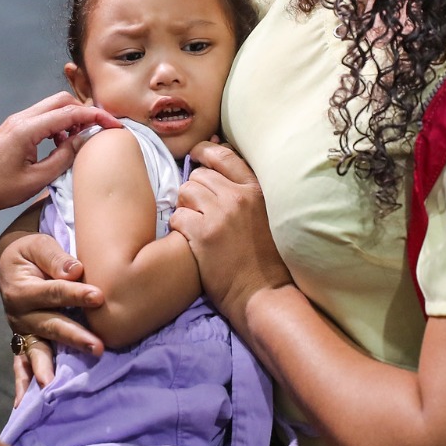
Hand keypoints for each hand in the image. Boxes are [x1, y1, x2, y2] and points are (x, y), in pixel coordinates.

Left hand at [0, 93, 119, 218]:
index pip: (70, 112)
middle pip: (62, 101)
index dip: (97, 117)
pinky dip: (57, 126)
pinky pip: (41, 118)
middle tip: (99, 131)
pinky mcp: (13, 129)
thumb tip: (83, 141)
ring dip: (70, 119)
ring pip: (52, 108)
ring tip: (78, 142)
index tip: (116, 126)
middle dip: (85, 112)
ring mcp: (16, 122)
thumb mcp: (35, 180)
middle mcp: (22, 119)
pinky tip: (59, 146)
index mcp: (27, 129)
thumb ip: (63, 157)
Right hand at [0, 232, 106, 404]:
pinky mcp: (24, 342)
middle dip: (73, 337)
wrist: (12, 263)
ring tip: (55, 386)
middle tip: (98, 347)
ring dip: (48, 368)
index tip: (99, 297)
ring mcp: (20, 331)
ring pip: (37, 351)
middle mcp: (18, 314)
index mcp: (21, 288)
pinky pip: (22, 365)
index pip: (53, 292)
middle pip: (49, 326)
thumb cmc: (32, 252)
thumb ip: (55, 257)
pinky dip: (23, 384)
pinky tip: (25, 404)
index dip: (76, 294)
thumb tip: (75, 271)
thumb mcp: (39, 245)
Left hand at [170, 142, 294, 330]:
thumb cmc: (267, 259)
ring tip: (193, 223)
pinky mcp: (203, 234)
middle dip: (195, 189)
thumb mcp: (267, 216)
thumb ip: (248, 193)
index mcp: (257, 190)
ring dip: (185, 206)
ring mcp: (220, 215)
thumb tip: (223, 165)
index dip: (205, 152)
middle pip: (200, 174)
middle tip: (197, 207)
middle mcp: (238, 197)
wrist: (264, 294)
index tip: (197, 156)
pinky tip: (189, 238)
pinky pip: (177, 216)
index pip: (224, 156)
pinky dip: (179, 226)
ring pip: (185, 191)